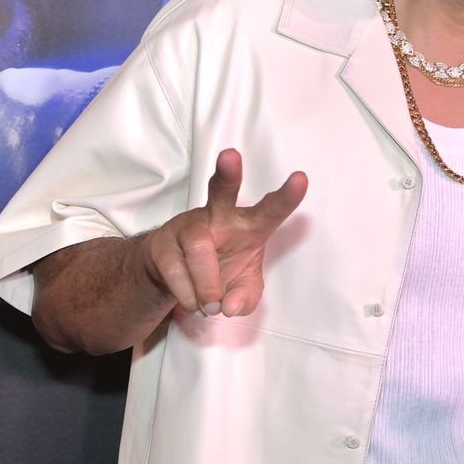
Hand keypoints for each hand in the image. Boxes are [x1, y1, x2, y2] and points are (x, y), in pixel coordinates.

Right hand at [142, 149, 306, 317]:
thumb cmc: (219, 270)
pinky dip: (188, 296)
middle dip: (227, 174)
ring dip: (207, 285)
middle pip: (222, 191)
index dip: (286, 196)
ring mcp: (187, 226)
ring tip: (210, 307)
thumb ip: (246, 298)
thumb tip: (231, 306)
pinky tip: (193, 303)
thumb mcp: (242, 289)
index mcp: (248, 225)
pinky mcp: (162, 243)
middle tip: (231, 156)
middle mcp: (218, 217)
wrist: (171, 276)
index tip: (301, 178)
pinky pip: (176, 271)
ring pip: (199, 249)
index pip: (270, 210)